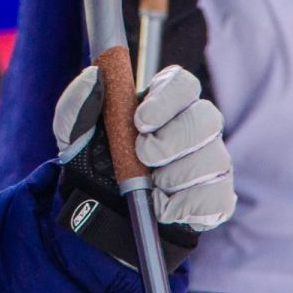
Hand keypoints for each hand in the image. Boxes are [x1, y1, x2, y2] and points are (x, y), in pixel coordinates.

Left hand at [53, 64, 234, 268]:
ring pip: (215, 159)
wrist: (100, 216)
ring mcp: (210, 162)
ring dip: (177, 176)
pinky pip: (218, 198)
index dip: (168, 98)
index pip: (183, 84)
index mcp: (164, 104)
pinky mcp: (215, 198)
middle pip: (208, 117)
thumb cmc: (94, 167)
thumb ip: (76, 105)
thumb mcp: (74, 137)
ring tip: (152, 186)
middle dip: (174, 140)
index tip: (140, 120)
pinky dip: (187, 206)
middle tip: (143, 156)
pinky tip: (163, 209)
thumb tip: (92, 76)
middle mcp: (194, 128)